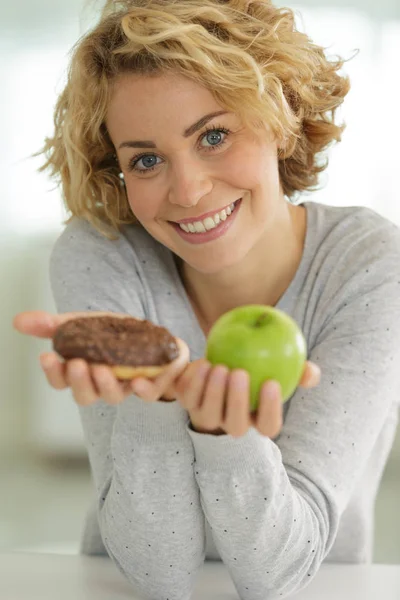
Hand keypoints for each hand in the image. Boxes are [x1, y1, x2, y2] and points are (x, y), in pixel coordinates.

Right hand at [13, 310, 189, 405]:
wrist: (153, 334)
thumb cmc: (114, 334)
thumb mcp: (82, 323)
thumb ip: (52, 325)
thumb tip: (19, 321)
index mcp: (83, 372)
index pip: (62, 381)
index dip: (53, 373)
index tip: (47, 356)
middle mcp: (102, 383)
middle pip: (85, 395)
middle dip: (79, 382)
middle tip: (77, 365)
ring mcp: (126, 385)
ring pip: (113, 396)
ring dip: (105, 385)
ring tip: (102, 368)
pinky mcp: (152, 383)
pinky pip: (149, 393)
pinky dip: (144, 389)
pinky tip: (139, 380)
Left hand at [173, 360, 320, 437]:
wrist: (222, 363)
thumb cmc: (257, 368)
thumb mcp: (278, 368)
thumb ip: (297, 371)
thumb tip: (312, 372)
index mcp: (257, 419)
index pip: (268, 426)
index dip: (270, 410)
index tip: (272, 383)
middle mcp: (232, 423)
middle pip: (235, 426)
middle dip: (237, 402)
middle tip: (239, 373)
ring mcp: (208, 415)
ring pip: (208, 414)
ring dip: (213, 391)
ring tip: (219, 366)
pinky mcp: (189, 402)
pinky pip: (188, 397)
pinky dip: (194, 382)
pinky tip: (202, 363)